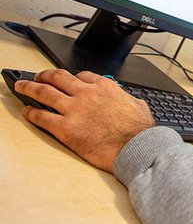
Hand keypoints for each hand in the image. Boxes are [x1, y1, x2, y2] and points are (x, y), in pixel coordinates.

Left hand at [16, 69, 154, 172]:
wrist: (135, 147)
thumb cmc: (139, 130)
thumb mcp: (138, 105)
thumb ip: (127, 98)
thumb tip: (128, 100)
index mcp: (104, 87)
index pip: (82, 76)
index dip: (71, 78)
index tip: (67, 81)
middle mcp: (86, 93)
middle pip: (58, 77)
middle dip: (45, 75)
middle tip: (38, 77)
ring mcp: (74, 109)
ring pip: (44, 92)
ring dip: (30, 88)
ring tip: (23, 87)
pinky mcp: (65, 128)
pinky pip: (41, 117)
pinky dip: (31, 112)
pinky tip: (27, 111)